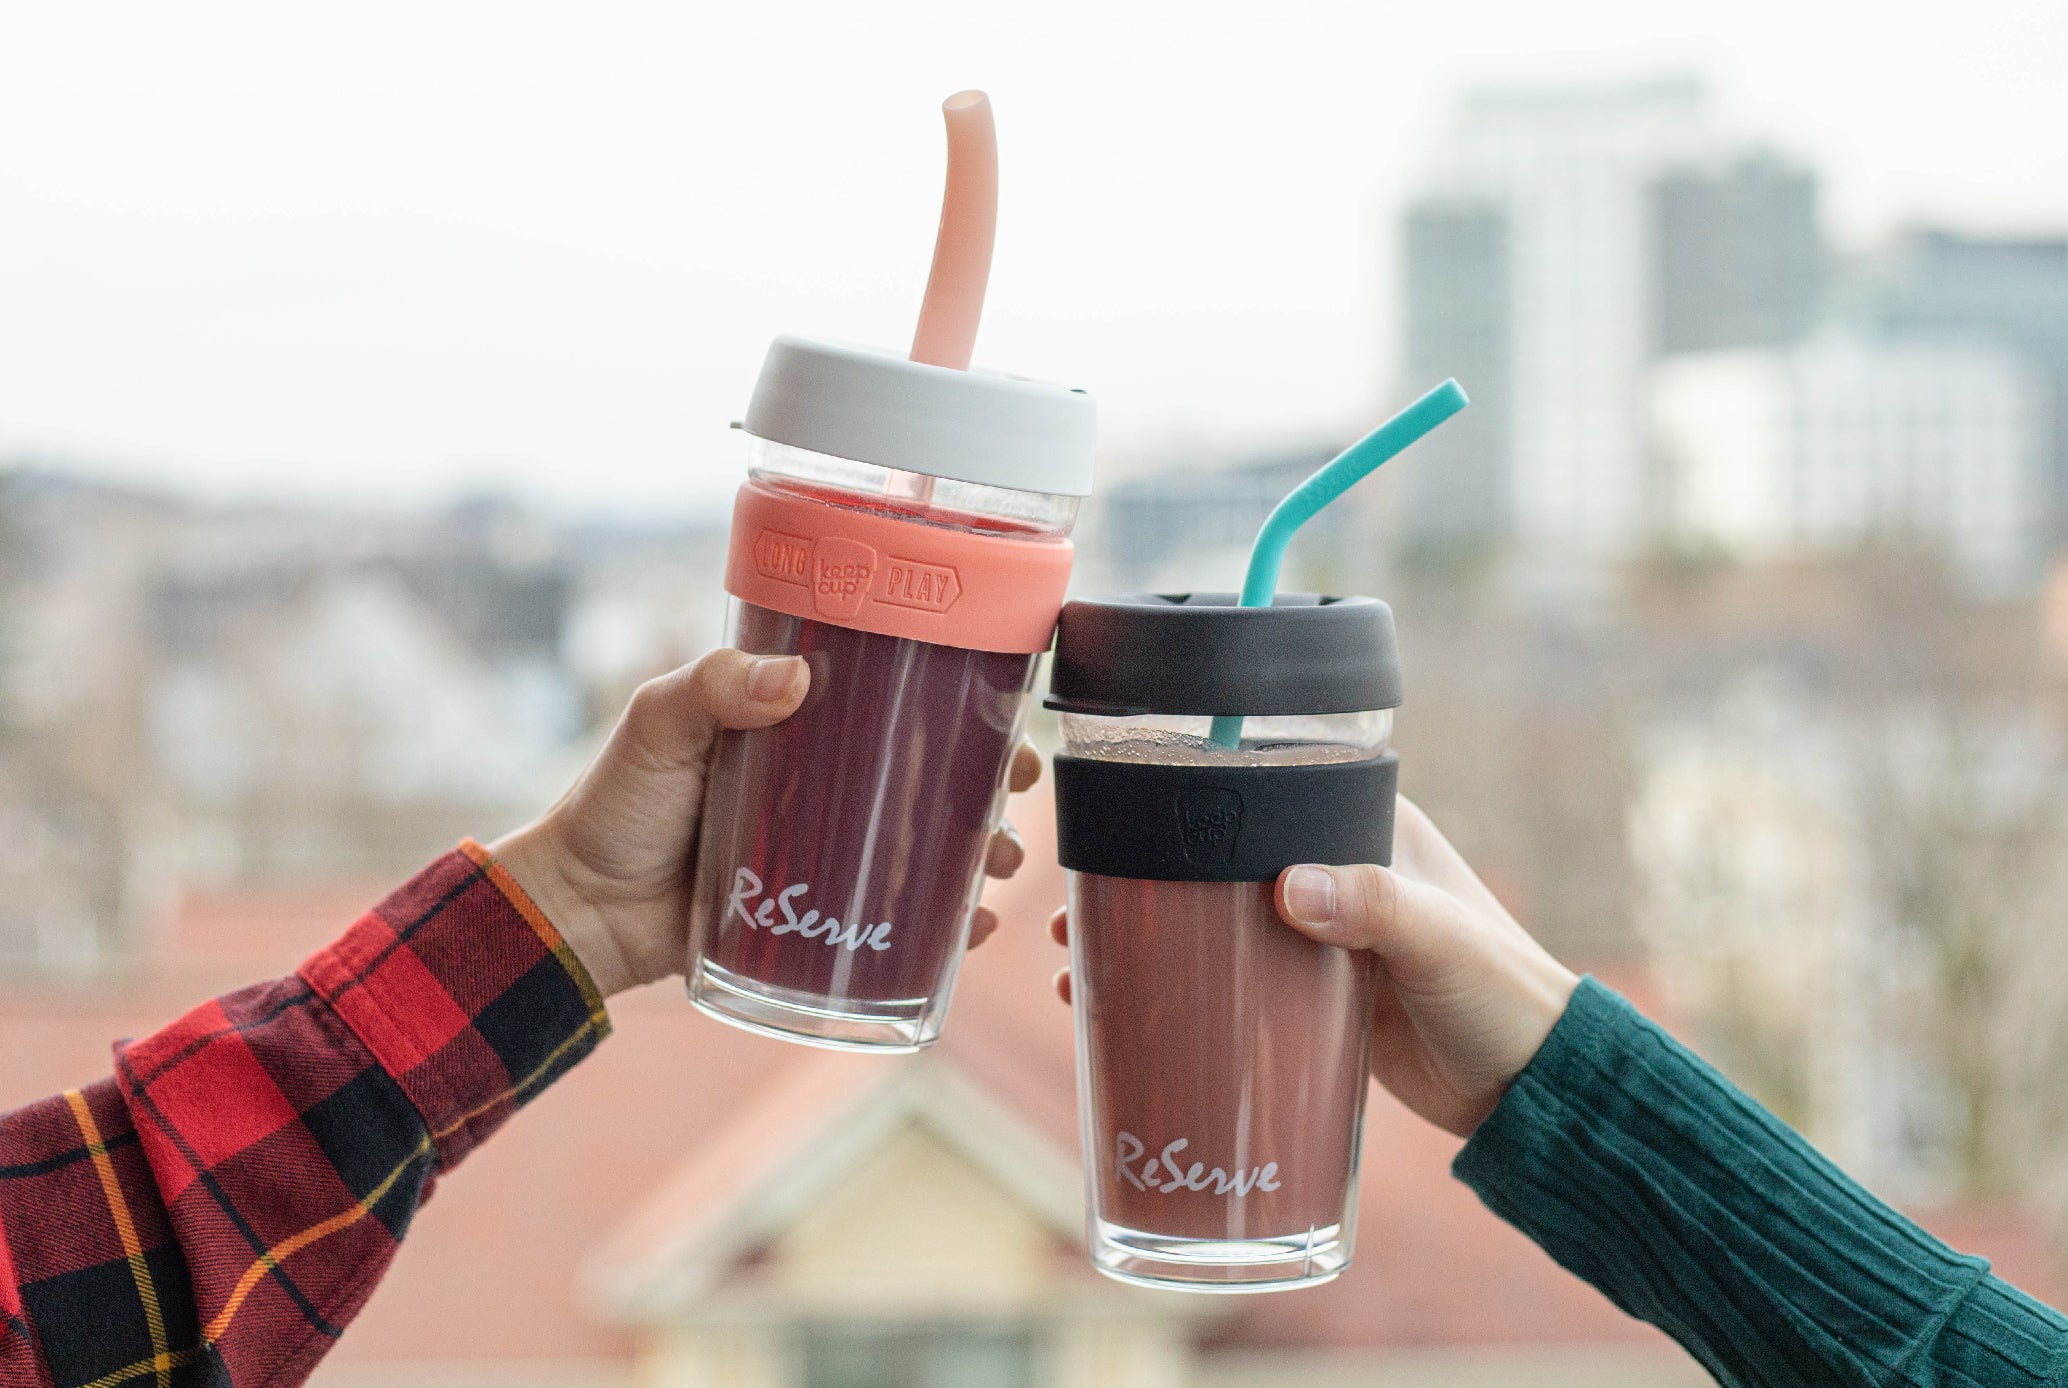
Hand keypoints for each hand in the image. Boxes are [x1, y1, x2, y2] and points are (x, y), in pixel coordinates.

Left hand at [491, 649, 1039, 997]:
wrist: (578, 911)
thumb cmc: (614, 807)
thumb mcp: (658, 726)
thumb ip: (713, 688)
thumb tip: (796, 678)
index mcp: (805, 728)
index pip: (903, 709)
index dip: (968, 712)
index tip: (1008, 721)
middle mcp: (831, 788)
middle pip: (937, 783)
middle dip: (993, 794)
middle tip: (1012, 804)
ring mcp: (832, 857)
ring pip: (932, 854)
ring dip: (982, 860)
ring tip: (996, 871)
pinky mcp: (822, 920)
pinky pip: (900, 925)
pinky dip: (944, 930)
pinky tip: (968, 932)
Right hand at [1050, 797, 1575, 1137]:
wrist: (1529, 1089)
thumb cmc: (1503, 994)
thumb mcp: (1440, 941)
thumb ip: (1374, 907)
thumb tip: (1288, 888)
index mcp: (1365, 825)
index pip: (1266, 782)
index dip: (1191, 792)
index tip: (1120, 810)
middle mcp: (1332, 866)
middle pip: (1216, 855)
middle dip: (1146, 873)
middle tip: (1077, 901)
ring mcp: (1317, 931)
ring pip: (1212, 919)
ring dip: (1151, 935)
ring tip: (1079, 960)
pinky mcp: (1309, 993)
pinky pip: (1230, 980)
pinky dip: (1180, 989)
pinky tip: (1129, 1010)